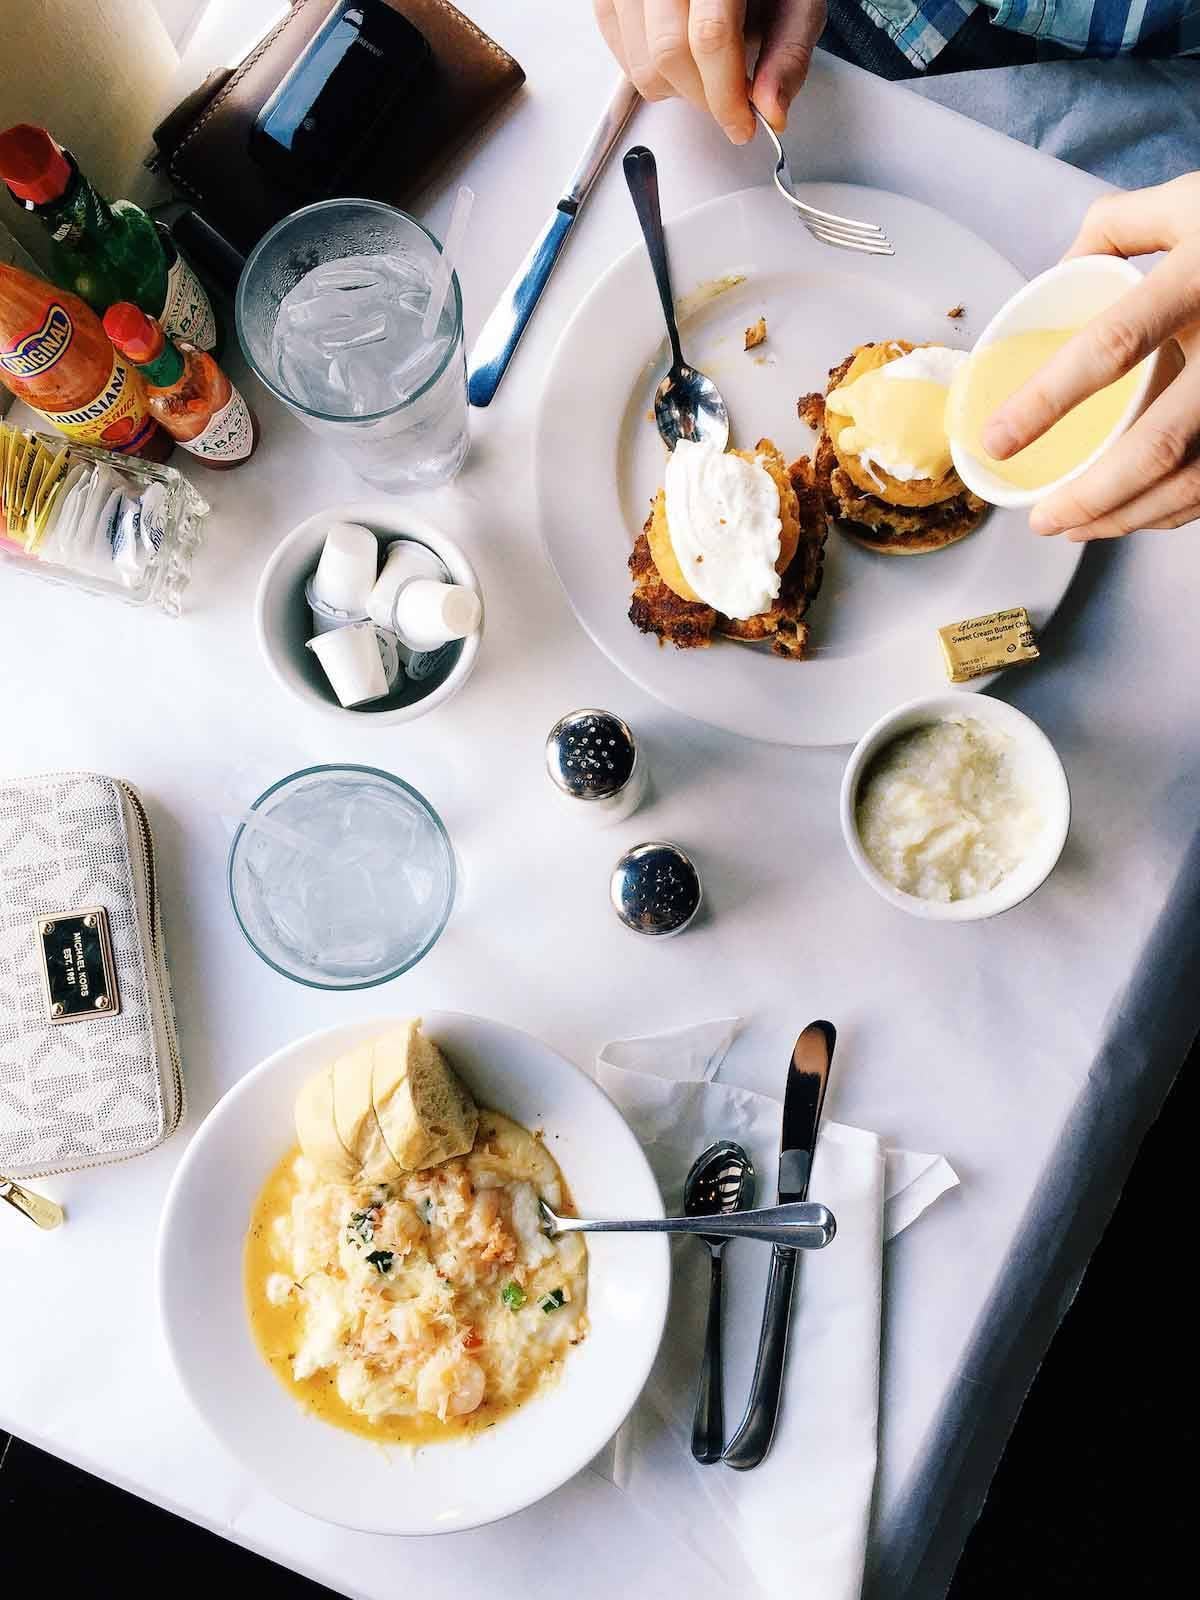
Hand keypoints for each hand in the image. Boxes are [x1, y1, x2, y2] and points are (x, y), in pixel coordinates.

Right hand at [593, 0, 825, 142]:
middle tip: (728, 101)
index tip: (741, 123)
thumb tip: (771, 110)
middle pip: (669, 54)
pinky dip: (653, 76)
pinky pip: (622, 58)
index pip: (709, 37)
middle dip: (703, 97)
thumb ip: (786, 55)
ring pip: (642, 66)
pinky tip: (681, 62)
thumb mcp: (795, 4)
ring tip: (706, 73)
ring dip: (678, 90)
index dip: (725, 94)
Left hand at [981, 174, 1199, 541]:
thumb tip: (1055, 276)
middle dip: (1090, 497)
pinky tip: (1131, 515)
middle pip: (1159, 444)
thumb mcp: (1187, 201)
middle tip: (1040, 521)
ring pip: (1195, 478)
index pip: (1112, 347)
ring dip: (1129, 517)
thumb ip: (1113, 226)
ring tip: (1074, 528)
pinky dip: (1173, 510)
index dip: (1047, 402)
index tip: (995, 441)